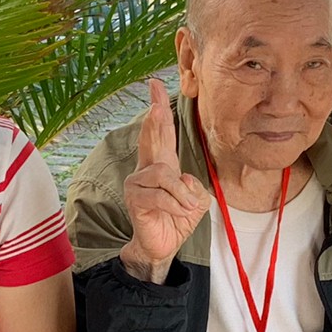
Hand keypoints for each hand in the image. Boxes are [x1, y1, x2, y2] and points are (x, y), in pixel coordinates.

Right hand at [119, 78, 209, 281]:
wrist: (161, 245)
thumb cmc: (176, 220)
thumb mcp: (195, 200)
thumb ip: (194, 186)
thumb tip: (183, 180)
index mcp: (163, 164)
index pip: (161, 132)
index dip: (158, 108)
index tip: (156, 86)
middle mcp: (147, 169)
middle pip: (152, 135)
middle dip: (155, 113)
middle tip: (156, 94)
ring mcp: (138, 182)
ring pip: (164, 175)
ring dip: (182, 194)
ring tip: (187, 208)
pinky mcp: (135, 199)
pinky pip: (161, 196)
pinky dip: (176, 206)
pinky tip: (180, 214)